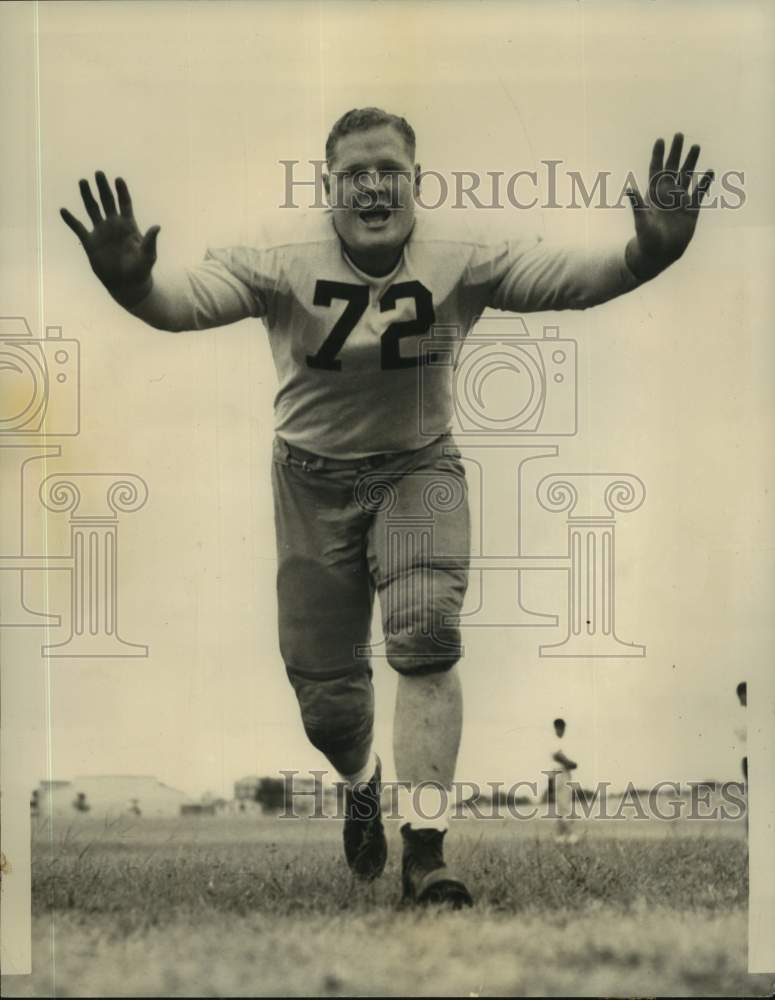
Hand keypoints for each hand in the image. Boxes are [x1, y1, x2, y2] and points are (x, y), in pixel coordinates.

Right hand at [61, 173, 159, 306]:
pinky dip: (70, 220)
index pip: (125, 204)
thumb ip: (150, 240)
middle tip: (99, 173)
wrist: (127, 285)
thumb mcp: (148, 255)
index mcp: (128, 226)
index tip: (118, 179)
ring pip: (92, 209)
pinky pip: (78, 228)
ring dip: (87, 196)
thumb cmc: (141, 270)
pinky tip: (63, 210)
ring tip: (83, 181)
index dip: (122, 191)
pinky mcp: (90, 243)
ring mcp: (101, 232)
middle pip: (107, 201)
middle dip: (103, 187)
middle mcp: (114, 225)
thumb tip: (157, 226)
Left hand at [625, 133, 713, 280]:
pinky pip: (699, 193)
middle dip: (676, 152)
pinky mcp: (691, 211)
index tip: (660, 140)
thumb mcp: (641, 221)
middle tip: (679, 135)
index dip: (658, 155)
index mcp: (654, 195)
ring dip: (691, 162)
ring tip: (696, 147)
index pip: (656, 170)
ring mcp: (679, 202)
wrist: (658, 256)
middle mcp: (667, 195)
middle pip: (672, 168)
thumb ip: (637, 205)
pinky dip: (705, 182)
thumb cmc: (646, 240)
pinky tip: (710, 172)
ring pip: (686, 177)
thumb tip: (629, 189)